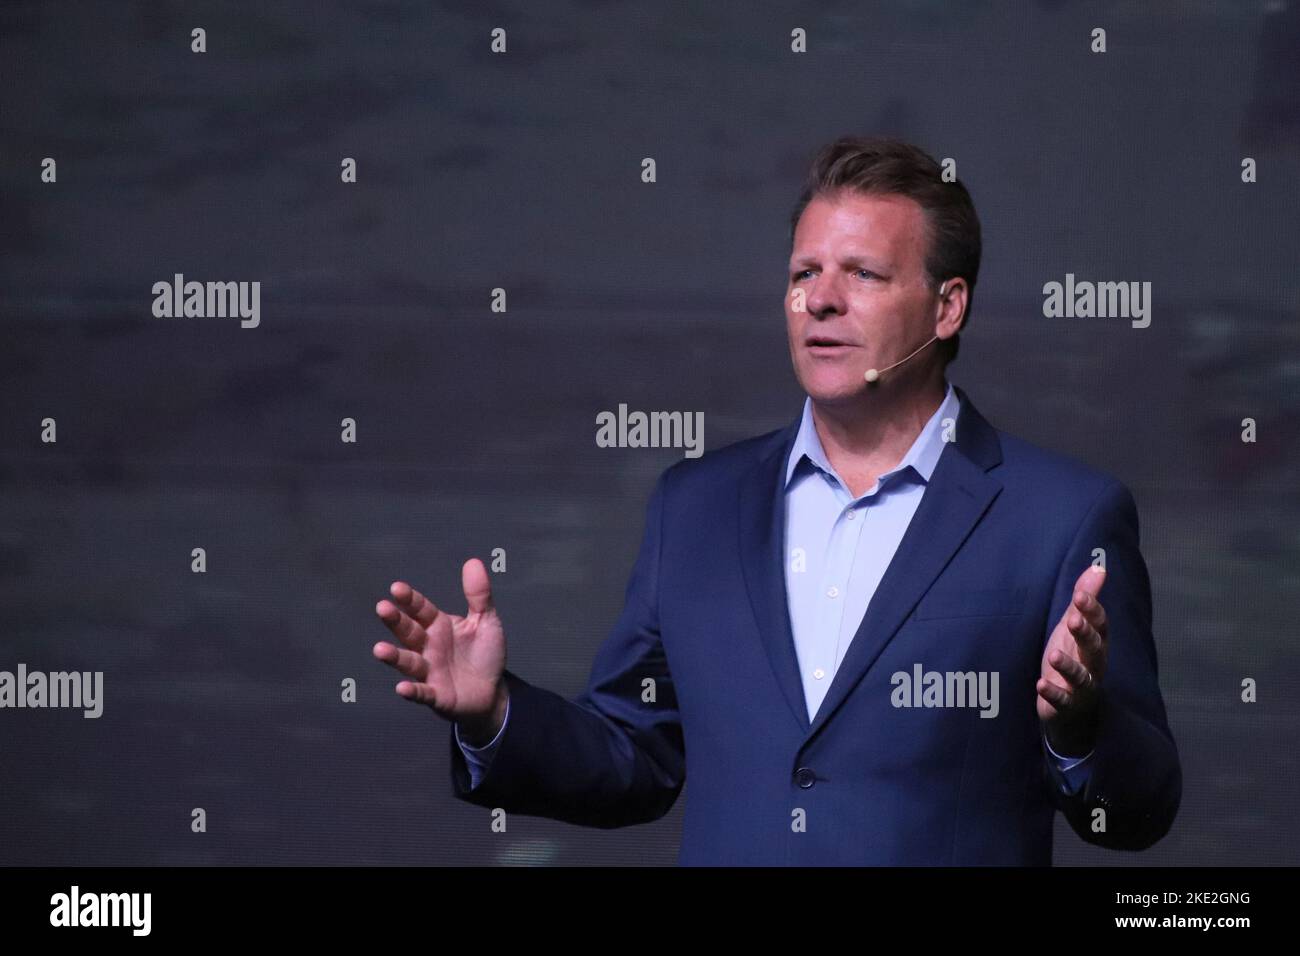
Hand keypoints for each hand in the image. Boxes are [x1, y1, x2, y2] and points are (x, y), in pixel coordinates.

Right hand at [372, 558, 508, 743]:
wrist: (493, 691)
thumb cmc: (484, 654)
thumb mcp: (486, 621)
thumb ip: (479, 595)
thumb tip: (474, 562)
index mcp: (438, 626)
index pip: (420, 610)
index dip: (409, 600)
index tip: (397, 588)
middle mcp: (428, 646)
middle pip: (408, 632)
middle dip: (395, 621)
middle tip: (382, 608)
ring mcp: (429, 671)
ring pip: (408, 662)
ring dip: (394, 657)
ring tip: (379, 650)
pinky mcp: (436, 695)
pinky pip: (422, 692)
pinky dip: (412, 691)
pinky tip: (402, 688)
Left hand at [1037, 565, 1107, 756]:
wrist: (1072, 707)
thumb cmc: (1074, 657)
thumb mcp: (1075, 625)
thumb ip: (1085, 598)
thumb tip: (1098, 567)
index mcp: (1097, 642)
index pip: (1100, 624)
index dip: (1091, 610)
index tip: (1079, 595)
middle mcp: (1094, 664)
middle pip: (1095, 648)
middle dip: (1085, 634)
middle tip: (1073, 619)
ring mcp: (1082, 687)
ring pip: (1081, 677)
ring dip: (1068, 666)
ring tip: (1053, 655)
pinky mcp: (1067, 705)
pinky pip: (1063, 700)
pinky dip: (1053, 694)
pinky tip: (1041, 684)